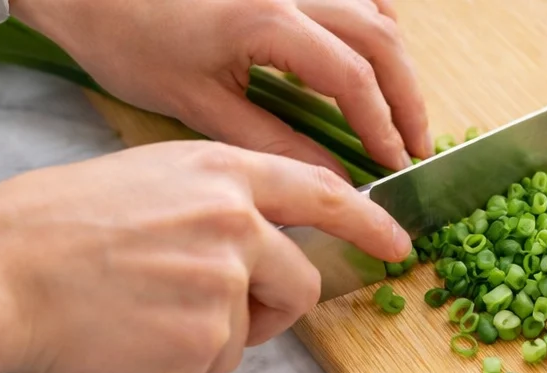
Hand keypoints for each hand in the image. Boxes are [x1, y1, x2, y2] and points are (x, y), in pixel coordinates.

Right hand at [0, 140, 409, 372]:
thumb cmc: (53, 234)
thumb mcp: (146, 186)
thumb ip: (214, 211)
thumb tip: (250, 253)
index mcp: (219, 175)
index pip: (318, 192)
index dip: (366, 223)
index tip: (396, 245)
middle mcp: (232, 225)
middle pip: (299, 287)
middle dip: (269, 313)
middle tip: (212, 316)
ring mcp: (222, 288)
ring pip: (246, 339)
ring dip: (203, 344)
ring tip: (138, 319)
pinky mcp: (202, 346)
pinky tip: (124, 345)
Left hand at [12, 0, 430, 171]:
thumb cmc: (130, 40)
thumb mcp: (201, 106)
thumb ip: (274, 141)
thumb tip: (331, 181)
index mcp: (269, 21)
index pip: (353, 79)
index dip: (383, 128)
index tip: (395, 169)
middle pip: (381, 38)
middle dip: (407, 98)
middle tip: (415, 150)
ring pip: (373, 7)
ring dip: (394, 63)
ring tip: (400, 115)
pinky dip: (371, 27)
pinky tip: (369, 62)